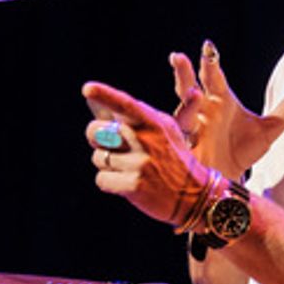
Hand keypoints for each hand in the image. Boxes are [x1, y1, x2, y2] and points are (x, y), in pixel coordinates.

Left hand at [83, 81, 208, 227]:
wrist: (195, 194)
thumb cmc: (173, 158)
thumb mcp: (163, 130)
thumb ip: (136, 118)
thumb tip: (99, 108)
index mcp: (153, 123)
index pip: (125, 104)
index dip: (105, 95)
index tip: (87, 88)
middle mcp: (145, 140)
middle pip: (96, 131)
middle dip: (96, 138)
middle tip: (112, 146)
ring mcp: (139, 164)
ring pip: (98, 157)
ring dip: (107, 164)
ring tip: (129, 168)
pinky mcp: (133, 186)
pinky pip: (101, 179)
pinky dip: (109, 183)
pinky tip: (128, 184)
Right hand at [170, 40, 283, 177]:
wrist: (228, 180)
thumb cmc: (241, 149)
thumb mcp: (270, 129)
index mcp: (219, 101)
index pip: (214, 77)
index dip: (210, 62)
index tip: (209, 46)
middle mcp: (200, 113)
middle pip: (188, 88)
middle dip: (184, 74)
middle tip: (179, 57)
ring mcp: (190, 134)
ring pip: (181, 116)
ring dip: (185, 106)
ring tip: (193, 93)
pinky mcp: (185, 155)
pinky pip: (177, 145)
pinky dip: (176, 140)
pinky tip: (179, 137)